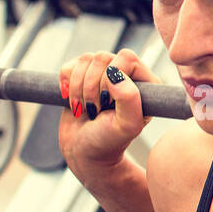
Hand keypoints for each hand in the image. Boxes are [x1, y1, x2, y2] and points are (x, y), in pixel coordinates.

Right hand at [58, 48, 159, 175]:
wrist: (84, 154)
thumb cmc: (108, 143)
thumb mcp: (126, 127)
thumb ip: (129, 99)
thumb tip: (115, 74)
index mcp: (145, 83)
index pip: (127, 57)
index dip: (111, 77)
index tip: (108, 103)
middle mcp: (126, 76)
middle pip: (102, 57)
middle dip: (92, 86)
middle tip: (96, 109)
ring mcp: (103, 76)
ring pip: (85, 60)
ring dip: (79, 88)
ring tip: (87, 109)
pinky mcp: (82, 78)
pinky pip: (69, 66)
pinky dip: (66, 84)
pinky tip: (74, 102)